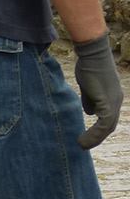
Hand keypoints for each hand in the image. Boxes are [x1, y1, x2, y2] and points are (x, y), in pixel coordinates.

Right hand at [74, 32, 122, 147]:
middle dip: (97, 137)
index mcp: (112, 97)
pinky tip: (82, 139)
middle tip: (83, 145)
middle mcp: (116, 100)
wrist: (92, 53)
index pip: (108, 118)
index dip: (99, 129)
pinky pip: (104, 124)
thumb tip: (89, 112)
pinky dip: (94, 134)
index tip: (87, 136)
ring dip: (95, 139)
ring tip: (81, 145)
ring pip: (108, 127)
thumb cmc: (88, 64)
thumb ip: (89, 99)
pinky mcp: (107, 102)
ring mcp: (114, 101)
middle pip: (110, 125)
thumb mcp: (87, 86)